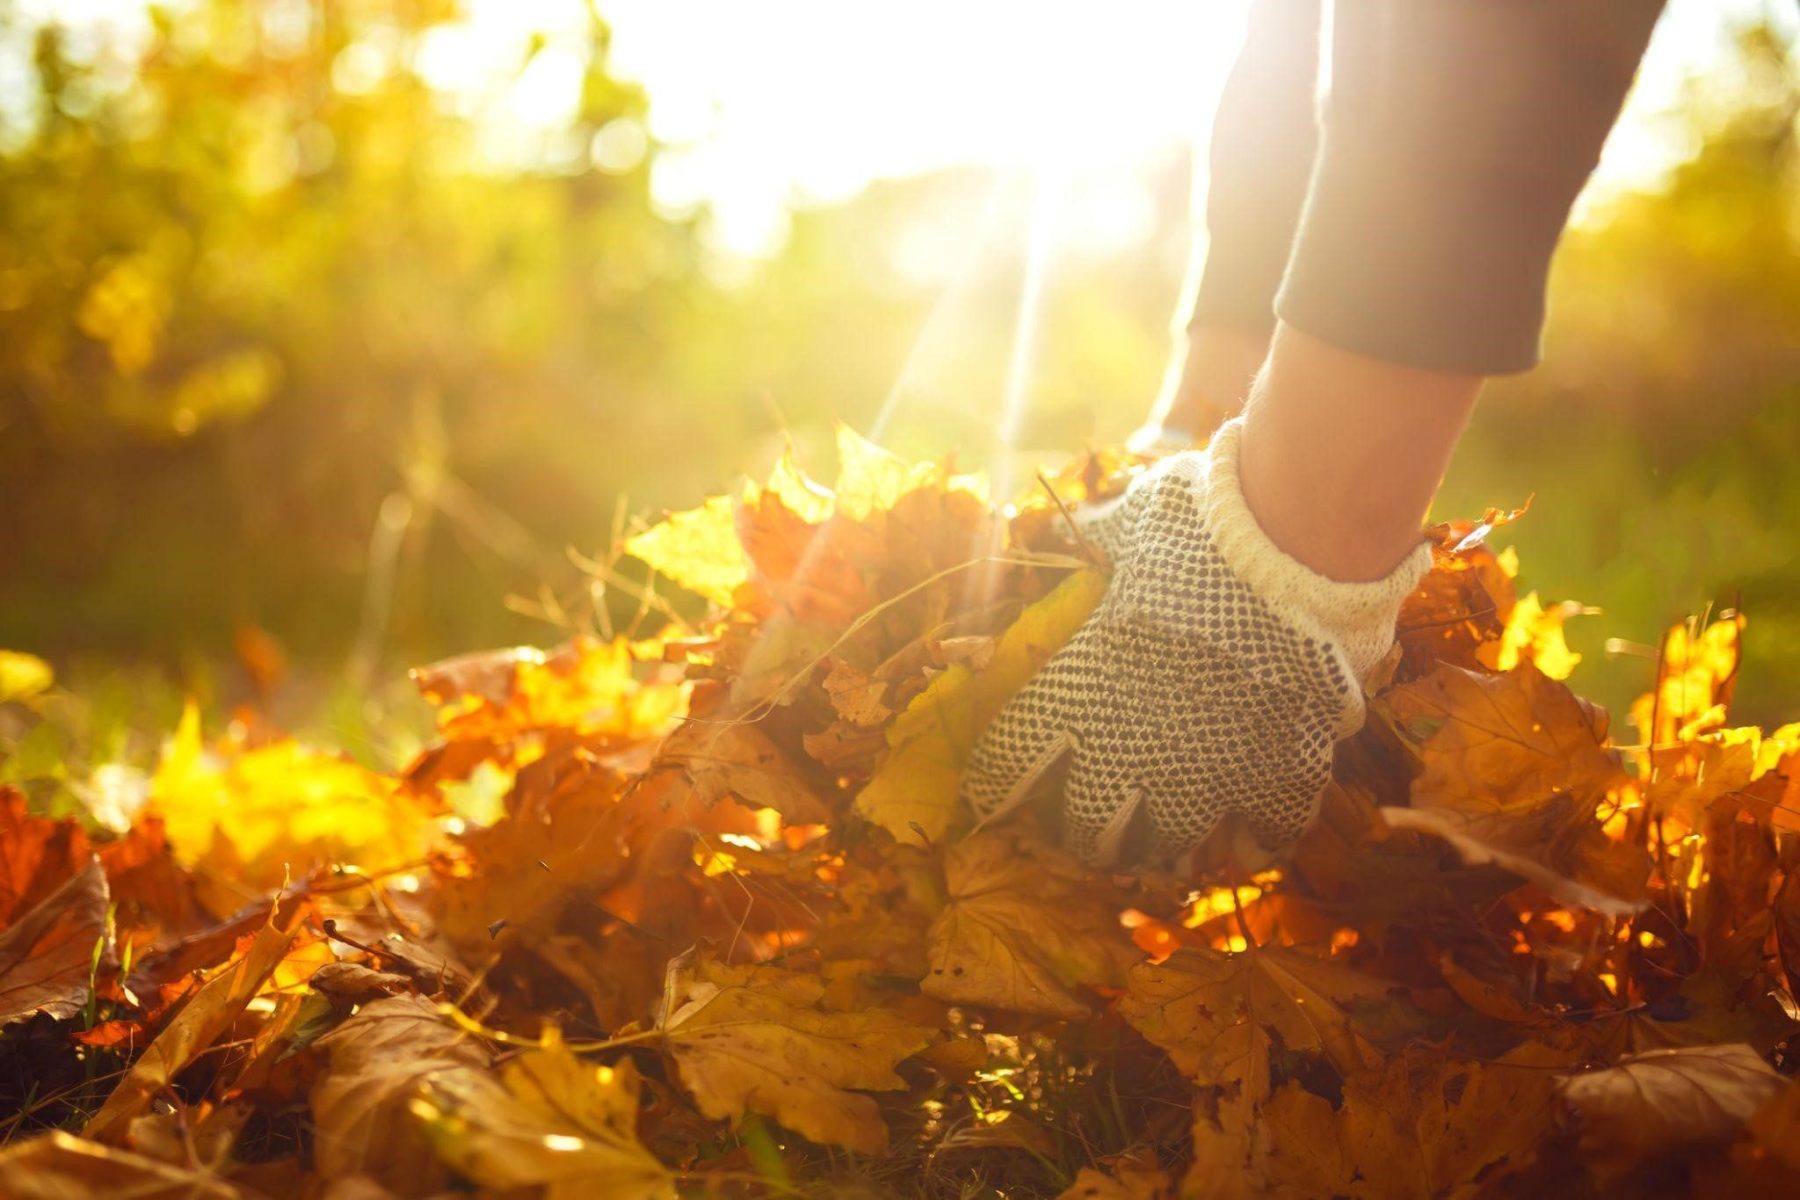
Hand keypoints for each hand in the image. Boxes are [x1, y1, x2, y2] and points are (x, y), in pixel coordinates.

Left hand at [960, 419, 1429, 868]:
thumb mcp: (1133, 523)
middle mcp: (1133, 748)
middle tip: (1088, 831)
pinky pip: (1263, 838)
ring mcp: (1208, 773)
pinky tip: (1248, 845)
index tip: (993, 797)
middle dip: (1083, 833)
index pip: (1010, 763)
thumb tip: (1063, 526)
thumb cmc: (1204, 529)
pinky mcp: (1279, 777)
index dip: (998, 786)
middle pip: (1088, 826)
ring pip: (1170, 848)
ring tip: (1166, 851)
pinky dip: (1255, 845)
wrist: (1298, 553)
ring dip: (1164, 849)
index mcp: (1081, 688)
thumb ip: (1098, 537)